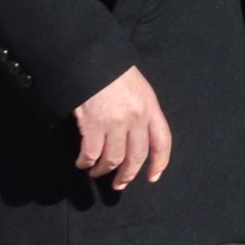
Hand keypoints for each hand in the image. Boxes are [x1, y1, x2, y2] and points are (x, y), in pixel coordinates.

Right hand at [72, 66, 172, 191]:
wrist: (91, 60)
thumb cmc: (114, 73)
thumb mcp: (139, 89)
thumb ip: (142, 111)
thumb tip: (138, 135)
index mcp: (150, 108)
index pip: (162, 141)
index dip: (160, 162)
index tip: (153, 177)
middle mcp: (136, 118)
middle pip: (137, 156)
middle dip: (128, 174)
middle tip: (119, 184)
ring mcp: (114, 123)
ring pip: (113, 159)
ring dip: (104, 170)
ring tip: (97, 172)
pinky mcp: (92, 125)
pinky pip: (90, 154)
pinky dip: (85, 162)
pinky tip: (82, 163)